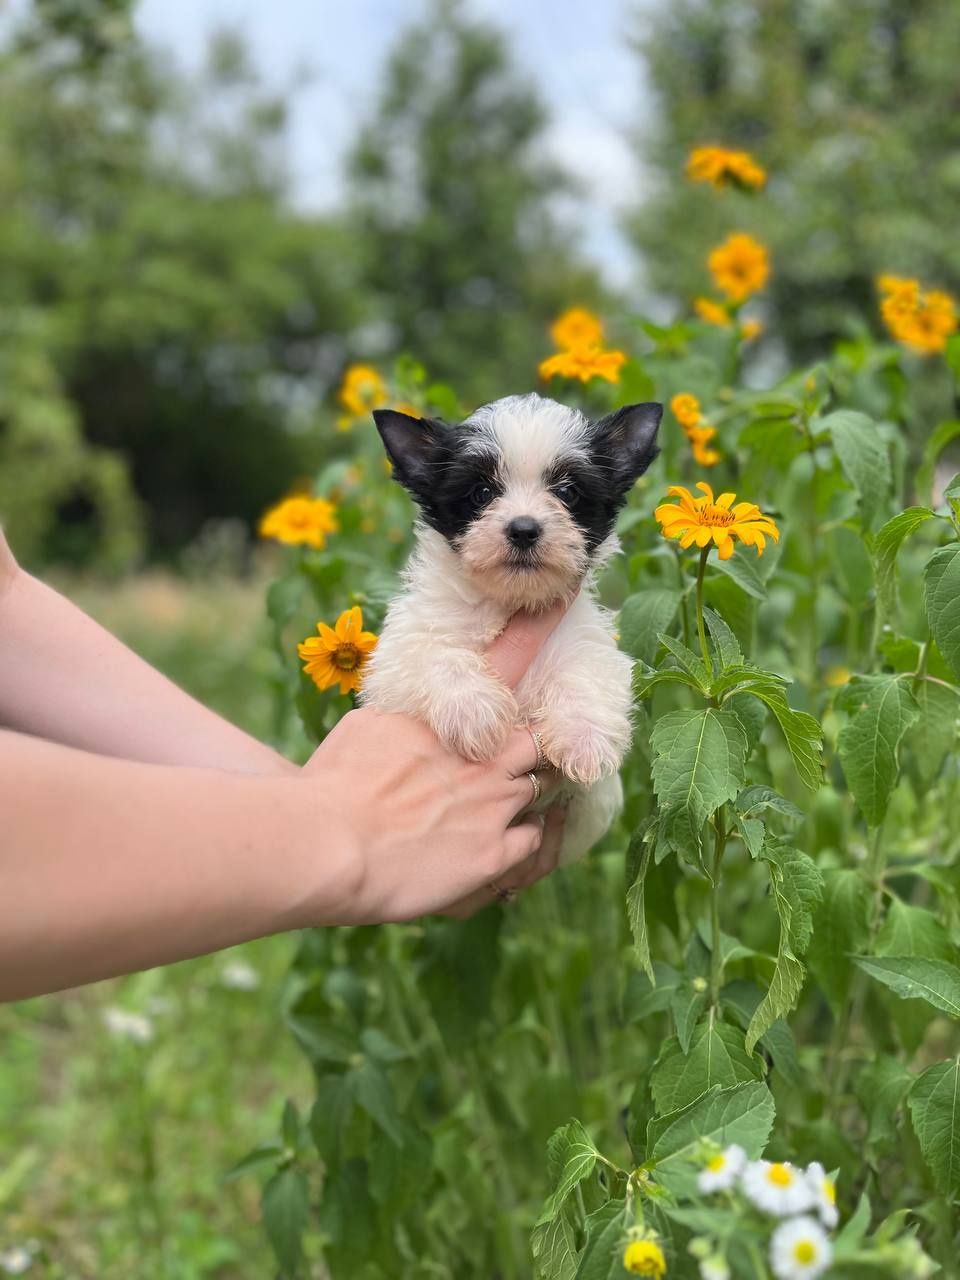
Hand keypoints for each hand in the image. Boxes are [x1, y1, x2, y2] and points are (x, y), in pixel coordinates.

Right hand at [300, 605, 567, 922]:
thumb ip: (402, 723)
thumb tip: (407, 724)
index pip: (512, 658)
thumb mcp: (364, 729)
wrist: (330, 843)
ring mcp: (495, 804)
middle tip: (509, 762)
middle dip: (528, 749)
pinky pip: (532, 843)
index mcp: (452, 717)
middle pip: (534, 739)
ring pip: (538, 791)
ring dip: (523, 796)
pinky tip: (495, 847)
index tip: (561, 601)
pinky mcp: (494, 855)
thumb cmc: (333, 783)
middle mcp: (485, 755)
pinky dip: (521, 841)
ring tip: (491, 811)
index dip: (540, 629)